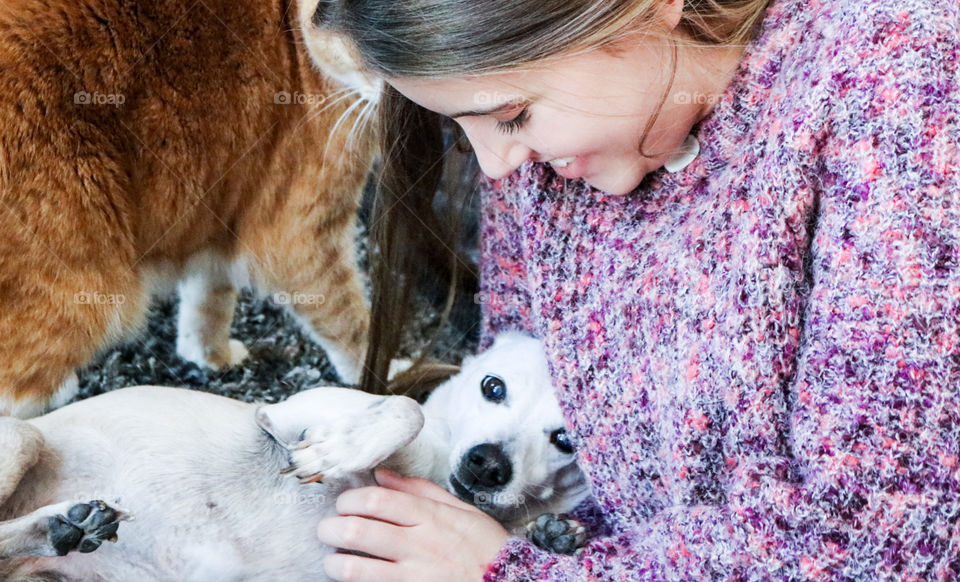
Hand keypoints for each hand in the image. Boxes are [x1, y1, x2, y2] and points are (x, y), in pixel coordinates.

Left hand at [316, 467, 510, 581]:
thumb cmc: (485, 547)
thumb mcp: (459, 509)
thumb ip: (418, 490)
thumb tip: (383, 474)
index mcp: (429, 517)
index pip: (375, 501)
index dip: (349, 500)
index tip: (344, 503)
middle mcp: (418, 545)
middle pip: (358, 530)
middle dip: (331, 528)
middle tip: (327, 529)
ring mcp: (413, 576)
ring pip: (355, 568)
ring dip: (335, 562)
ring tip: (333, 559)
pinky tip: (352, 578)